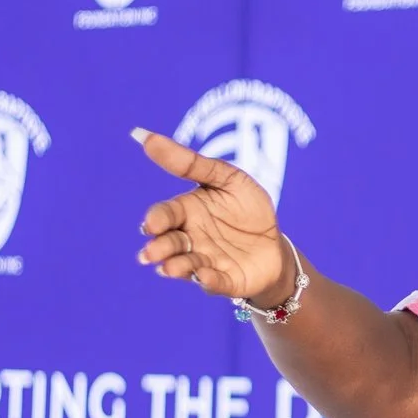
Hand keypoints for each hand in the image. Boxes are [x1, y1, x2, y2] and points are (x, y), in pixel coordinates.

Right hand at [132, 129, 288, 304]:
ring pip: (186, 265)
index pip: (166, 215)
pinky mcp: (226, 280)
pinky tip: (204, 276)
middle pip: (170, 243)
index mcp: (186, 213)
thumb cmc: (245, 206)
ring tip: (170, 268)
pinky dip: (208, 280)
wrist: (275, 240)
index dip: (157, 219)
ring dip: (177, 266)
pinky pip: (215, 282)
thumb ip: (189, 162)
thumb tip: (143, 135)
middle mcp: (190, 239)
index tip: (151, 223)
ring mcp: (206, 261)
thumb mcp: (225, 177)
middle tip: (151, 252)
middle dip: (160, 248)